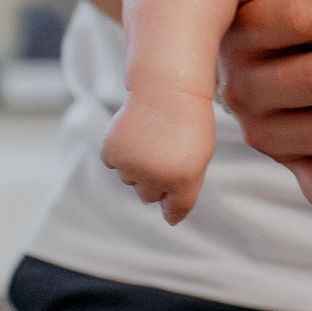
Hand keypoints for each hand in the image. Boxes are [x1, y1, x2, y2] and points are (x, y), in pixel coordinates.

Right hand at [100, 97, 216, 225]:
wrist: (167, 90)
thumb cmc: (189, 124)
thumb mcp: (199, 158)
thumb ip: (185, 189)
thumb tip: (170, 220)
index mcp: (183, 181)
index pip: (175, 210)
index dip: (173, 206)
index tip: (173, 196)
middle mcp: (155, 178)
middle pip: (149, 197)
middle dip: (156, 181)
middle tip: (165, 152)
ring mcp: (131, 166)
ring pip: (130, 180)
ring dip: (138, 166)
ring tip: (152, 139)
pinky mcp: (112, 153)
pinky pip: (115, 164)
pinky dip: (122, 153)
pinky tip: (135, 134)